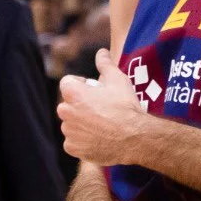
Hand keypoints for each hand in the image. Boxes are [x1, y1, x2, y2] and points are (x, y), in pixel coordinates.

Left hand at [57, 49, 148, 165]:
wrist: (134, 138)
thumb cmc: (125, 107)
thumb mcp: (118, 80)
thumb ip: (105, 64)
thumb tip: (101, 52)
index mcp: (72, 93)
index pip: (67, 82)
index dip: (81, 84)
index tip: (94, 90)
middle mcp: (66, 112)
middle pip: (68, 103)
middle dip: (80, 104)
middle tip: (100, 108)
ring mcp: (68, 131)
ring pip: (71, 123)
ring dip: (81, 122)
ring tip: (101, 124)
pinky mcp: (72, 147)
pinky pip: (73, 141)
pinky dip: (82, 140)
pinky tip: (98, 137)